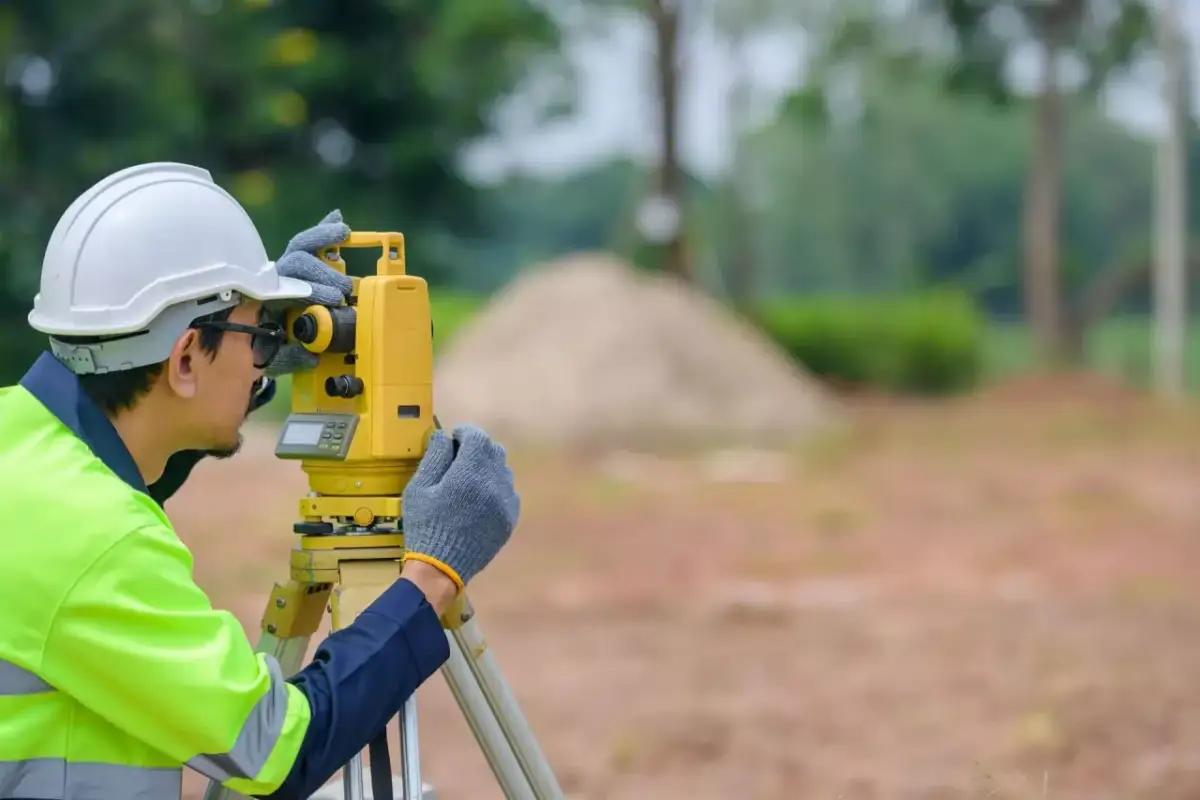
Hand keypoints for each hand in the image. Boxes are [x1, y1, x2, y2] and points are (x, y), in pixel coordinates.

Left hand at [264, 210, 353, 376]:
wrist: (245, 342)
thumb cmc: (259, 347)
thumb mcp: (271, 356)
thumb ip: (289, 356)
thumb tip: (312, 356)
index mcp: (267, 301)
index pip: (289, 285)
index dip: (314, 289)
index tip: (334, 301)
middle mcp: (275, 281)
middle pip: (295, 261)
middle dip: (322, 271)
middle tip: (343, 290)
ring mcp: (284, 272)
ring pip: (299, 247)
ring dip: (322, 237)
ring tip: (343, 234)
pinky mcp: (296, 268)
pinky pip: (306, 246)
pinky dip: (322, 233)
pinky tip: (338, 220)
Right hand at [401, 425, 520, 591]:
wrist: (442, 568)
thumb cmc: (426, 525)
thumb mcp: (419, 488)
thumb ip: (434, 457)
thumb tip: (444, 436)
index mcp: (469, 474)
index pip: (477, 437)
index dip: (465, 432)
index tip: (455, 438)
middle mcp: (494, 484)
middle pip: (494, 450)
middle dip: (478, 447)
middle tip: (461, 456)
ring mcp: (506, 502)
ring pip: (503, 470)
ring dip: (488, 466)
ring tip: (470, 479)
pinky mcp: (510, 518)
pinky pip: (508, 491)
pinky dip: (496, 487)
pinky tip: (480, 498)